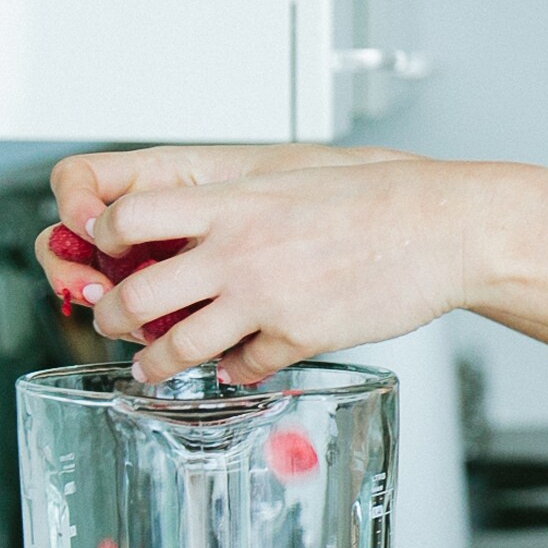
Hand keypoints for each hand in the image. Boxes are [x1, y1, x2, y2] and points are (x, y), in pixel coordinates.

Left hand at [33, 150, 469, 383]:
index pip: (128, 218)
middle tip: (111, 322)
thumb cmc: (381, 195)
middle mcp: (237, 251)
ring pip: (181, 345)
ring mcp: (266, 298)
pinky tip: (236, 368)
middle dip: (112, 316)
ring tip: (151, 368)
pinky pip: (245, 366)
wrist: (442, 227)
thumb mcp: (293, 175)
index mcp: (231, 203)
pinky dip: (235, 371)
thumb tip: (208, 221)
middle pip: (138, 294)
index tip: (108, 253)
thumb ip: (241, 202)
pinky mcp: (301, 337)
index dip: (106, 240)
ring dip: (156, 363)